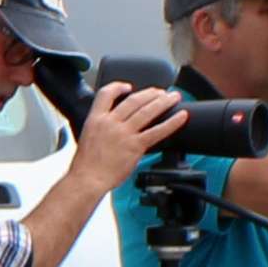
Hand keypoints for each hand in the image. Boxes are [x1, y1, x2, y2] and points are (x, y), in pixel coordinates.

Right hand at [63, 79, 186, 189]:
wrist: (88, 179)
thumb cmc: (86, 164)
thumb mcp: (88, 137)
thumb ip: (102, 128)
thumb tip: (117, 125)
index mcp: (96, 119)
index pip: (106, 94)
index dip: (118, 86)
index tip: (128, 87)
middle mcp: (111, 122)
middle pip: (133, 100)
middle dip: (150, 93)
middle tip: (160, 92)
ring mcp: (124, 133)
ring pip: (147, 111)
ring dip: (163, 102)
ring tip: (174, 97)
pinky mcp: (135, 146)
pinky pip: (157, 131)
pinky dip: (172, 122)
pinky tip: (181, 116)